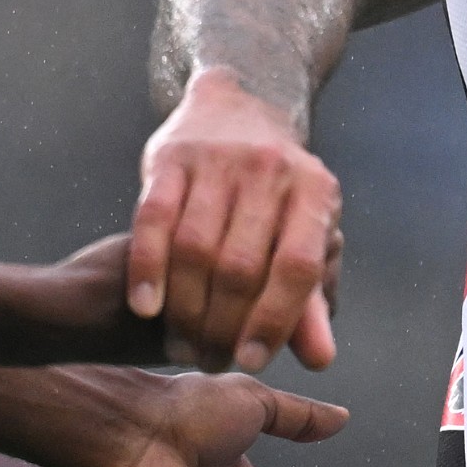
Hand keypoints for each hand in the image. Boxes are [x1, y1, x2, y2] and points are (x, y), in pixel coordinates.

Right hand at [128, 68, 342, 374]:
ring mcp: (218, 160)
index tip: (250, 360)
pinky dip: (148, 269)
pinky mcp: (170, 157)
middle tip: (209, 359)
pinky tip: (147, 309)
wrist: (238, 106)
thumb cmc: (276, 192)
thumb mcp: (302, 233)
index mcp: (315, 191)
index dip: (274, 320)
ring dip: (184, 308)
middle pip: (241, 266)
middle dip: (221, 325)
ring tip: (180, 345)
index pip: (296, 267)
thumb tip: (319, 359)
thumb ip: (308, 299)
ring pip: (195, 248)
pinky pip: (153, 220)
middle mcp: (270, 169)